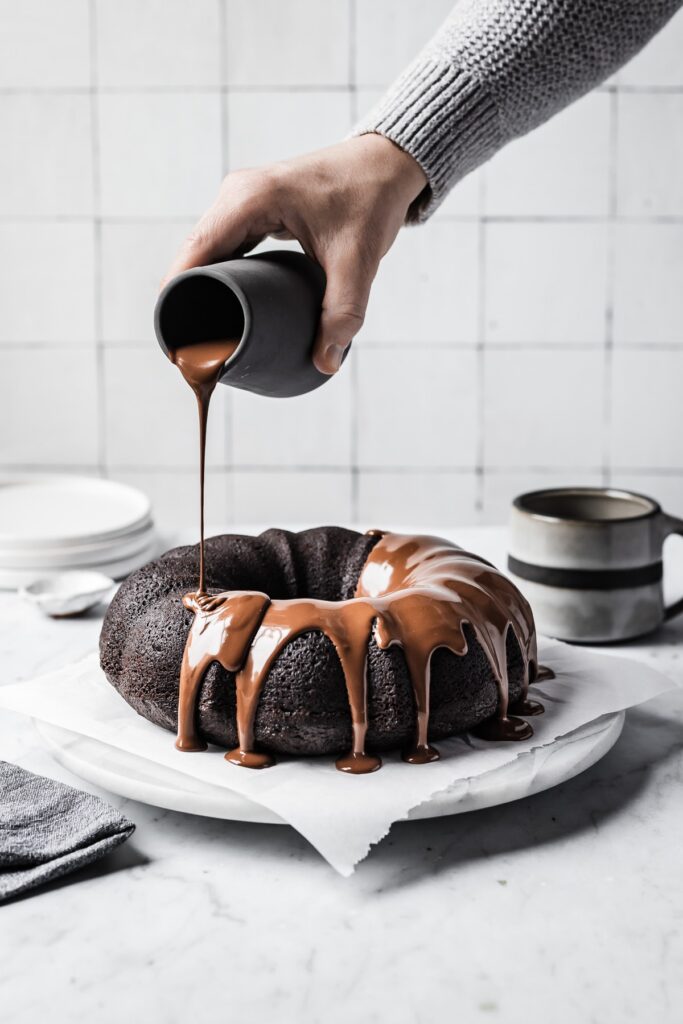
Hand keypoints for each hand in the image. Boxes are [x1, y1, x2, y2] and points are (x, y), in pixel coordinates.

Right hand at [164, 135, 426, 373]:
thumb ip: (343, 313)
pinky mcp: (251, 210)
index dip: (178, 298)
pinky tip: (219, 307)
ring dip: (200, 289)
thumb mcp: (358, 261)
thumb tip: (325, 362)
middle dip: (186, 300)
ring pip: (205, 253)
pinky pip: (222, 248)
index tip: (177, 341)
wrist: (386, 166)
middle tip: (189, 349)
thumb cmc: (371, 200)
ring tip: (198, 335)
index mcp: (251, 199)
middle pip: (193, 256)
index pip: (195, 254)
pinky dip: (218, 276)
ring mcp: (241, 201)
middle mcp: (237, 195)